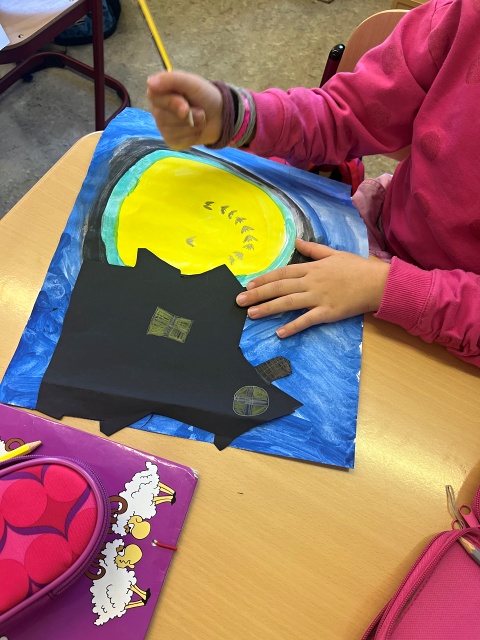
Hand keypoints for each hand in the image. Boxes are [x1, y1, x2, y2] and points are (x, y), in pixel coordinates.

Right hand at [147, 71, 222, 149]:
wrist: (220, 115)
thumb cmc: (204, 96)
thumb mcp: (191, 82)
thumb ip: (171, 79)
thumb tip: (149, 82)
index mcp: (159, 93)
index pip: (154, 98)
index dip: (172, 103)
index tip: (186, 105)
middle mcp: (158, 111)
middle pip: (163, 117)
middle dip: (187, 115)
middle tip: (200, 110)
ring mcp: (164, 128)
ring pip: (172, 131)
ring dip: (192, 125)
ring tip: (200, 118)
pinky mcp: (172, 141)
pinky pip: (179, 142)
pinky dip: (193, 136)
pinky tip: (196, 130)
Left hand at [236, 238, 389, 337]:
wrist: (378, 282)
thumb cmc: (357, 267)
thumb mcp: (334, 253)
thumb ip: (313, 249)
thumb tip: (298, 241)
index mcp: (312, 267)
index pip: (282, 272)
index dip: (264, 279)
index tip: (249, 284)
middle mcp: (312, 282)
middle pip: (280, 287)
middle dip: (258, 293)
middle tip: (239, 301)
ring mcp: (319, 297)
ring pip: (288, 302)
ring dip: (268, 308)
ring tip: (251, 314)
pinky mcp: (328, 312)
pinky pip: (307, 320)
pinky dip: (293, 326)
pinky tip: (280, 333)